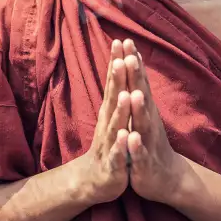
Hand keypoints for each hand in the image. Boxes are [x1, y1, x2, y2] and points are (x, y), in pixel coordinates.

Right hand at [76, 39, 130, 204]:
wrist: (96, 179)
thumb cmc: (110, 143)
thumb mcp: (114, 115)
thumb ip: (117, 90)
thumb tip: (120, 61)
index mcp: (111, 111)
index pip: (114, 83)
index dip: (117, 63)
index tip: (121, 41)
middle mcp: (108, 123)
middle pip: (113, 98)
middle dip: (117, 80)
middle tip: (120, 59)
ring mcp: (110, 143)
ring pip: (115, 125)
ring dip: (120, 111)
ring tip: (124, 95)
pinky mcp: (114, 164)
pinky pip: (119, 154)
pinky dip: (122, 146)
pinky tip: (125, 137)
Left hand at [121, 39, 183, 203]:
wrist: (167, 178)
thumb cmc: (150, 141)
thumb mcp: (143, 113)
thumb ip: (138, 88)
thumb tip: (133, 60)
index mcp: (144, 110)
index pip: (138, 81)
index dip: (132, 62)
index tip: (126, 40)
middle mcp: (148, 121)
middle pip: (142, 95)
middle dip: (136, 77)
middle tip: (130, 56)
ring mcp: (148, 141)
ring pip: (143, 123)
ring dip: (138, 109)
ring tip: (133, 93)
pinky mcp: (144, 163)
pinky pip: (140, 154)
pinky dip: (136, 146)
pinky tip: (132, 138)